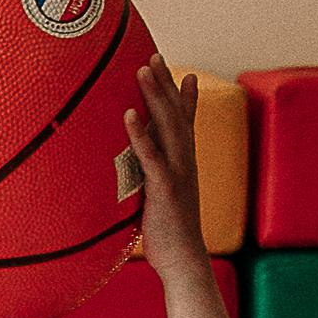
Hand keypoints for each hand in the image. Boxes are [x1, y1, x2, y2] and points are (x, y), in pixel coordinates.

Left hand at [123, 59, 205, 268]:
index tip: (183, 72)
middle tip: (155, 55)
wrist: (185, 262)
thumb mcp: (164, 203)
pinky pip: (151, 156)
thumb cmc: (171, 237)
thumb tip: (140, 180)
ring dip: (156, 96)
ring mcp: (178, 173)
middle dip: (166, 84)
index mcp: (185, 165)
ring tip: (143, 68)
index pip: (187, 123)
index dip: (185, 97)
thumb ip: (153, 185)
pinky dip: (140, 133)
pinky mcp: (165, 188)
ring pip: (168, 126)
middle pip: (177, 114)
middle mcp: (186, 162)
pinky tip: (130, 114)